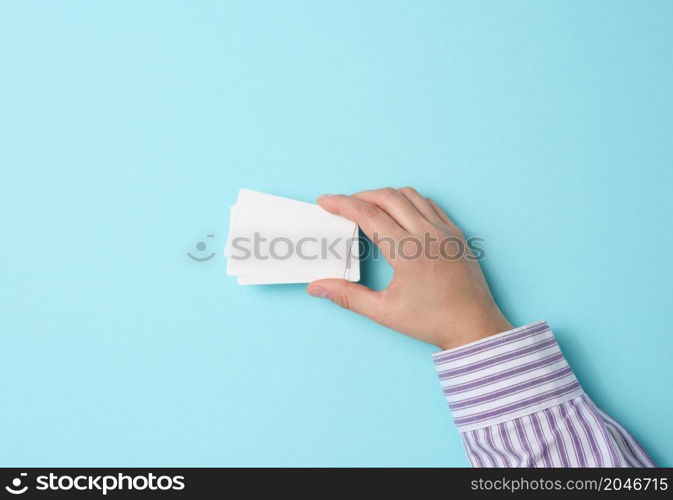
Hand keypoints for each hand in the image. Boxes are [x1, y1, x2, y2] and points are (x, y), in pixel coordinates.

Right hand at [307, 187, 512, 349]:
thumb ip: (348, 296)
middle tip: (342, 204)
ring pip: (410, 196)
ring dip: (385, 195)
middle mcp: (427, 235)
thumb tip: (317, 287)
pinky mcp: (456, 234)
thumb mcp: (384, 312)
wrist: (474, 327)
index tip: (325, 201)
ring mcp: (445, 231)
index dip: (342, 204)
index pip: (368, 215)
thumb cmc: (431, 321)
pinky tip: (399, 213)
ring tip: (368, 206)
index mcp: (408, 253)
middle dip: (360, 196)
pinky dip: (409, 201)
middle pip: (387, 197)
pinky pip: (430, 205)